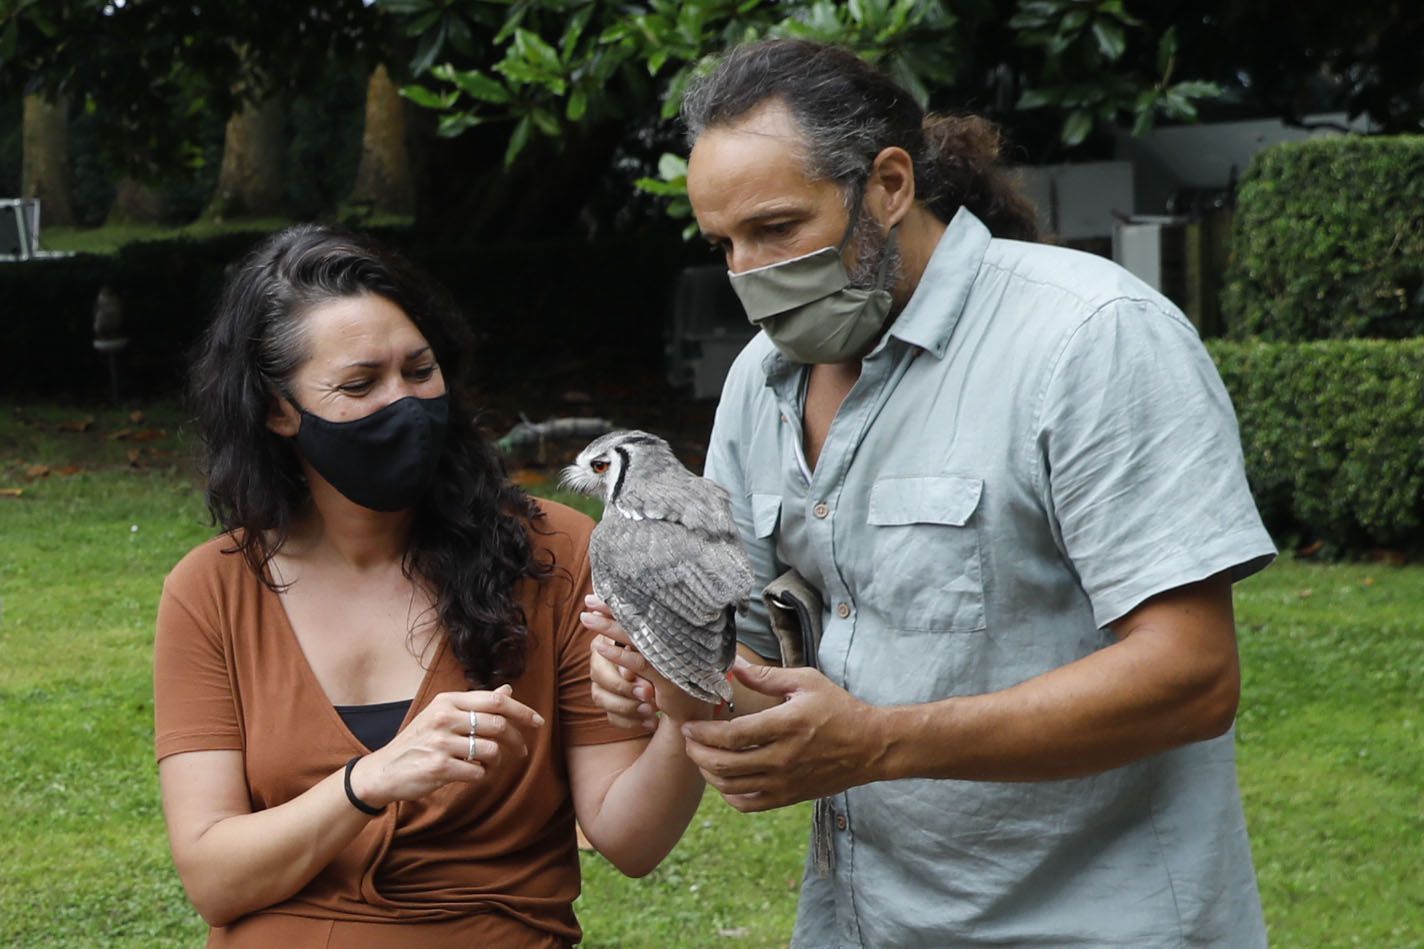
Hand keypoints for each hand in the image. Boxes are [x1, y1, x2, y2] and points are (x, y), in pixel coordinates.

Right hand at [350, 684, 543, 807]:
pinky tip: (472, 774)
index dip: (522, 711)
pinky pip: (478, 772)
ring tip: (488, 764)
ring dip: (496, 761)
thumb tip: (508, 690)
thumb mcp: (442, 714)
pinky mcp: (439, 767)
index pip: (495, 701)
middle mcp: (444, 717)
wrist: (384, 771)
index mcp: (447, 701)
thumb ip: (475, 704)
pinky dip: (482, 776)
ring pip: (491, 750)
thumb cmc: (419, 741)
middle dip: (516, 740)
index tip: (538, 722)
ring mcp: (441, 743)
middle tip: (521, 750)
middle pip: (498, 725)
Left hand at [582, 595, 716, 727]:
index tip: (598, 596)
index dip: (621, 602)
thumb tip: (611, 619)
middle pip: (638, 619)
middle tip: (589, 600)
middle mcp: (675, 639)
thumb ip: (641, 639)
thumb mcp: (657, 655)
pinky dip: (618, 655)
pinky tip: (600, 648)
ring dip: (609, 628)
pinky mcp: (668, 677)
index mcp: (673, 630)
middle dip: (611, 609)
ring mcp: (672, 657)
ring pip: (635, 638)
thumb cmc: (671, 677)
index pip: (643, 611)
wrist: (691, 709)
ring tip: (586, 619)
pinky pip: (639, 663)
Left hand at [680, 658, 883, 811]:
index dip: (703, 733)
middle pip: (725, 763)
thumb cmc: (838, 708)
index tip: (690, 725)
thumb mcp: (806, 682)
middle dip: (697, 752)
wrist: (870, 746)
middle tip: (688, 740)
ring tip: (701, 757)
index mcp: (785, 725)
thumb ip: (767, 676)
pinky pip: (748, 803)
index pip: (732, 735)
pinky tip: (724, 780)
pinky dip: (728, 794)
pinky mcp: (789, 797)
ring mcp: (785, 781)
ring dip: (708, 772)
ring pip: (731, 786)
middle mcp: (783, 758)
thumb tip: (733, 666)